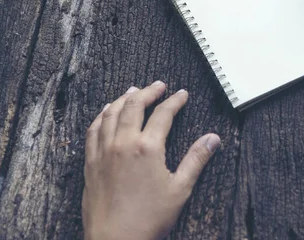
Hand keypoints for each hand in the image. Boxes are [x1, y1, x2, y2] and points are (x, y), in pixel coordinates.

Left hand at [82, 81, 220, 239]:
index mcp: (147, 148)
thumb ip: (196, 159)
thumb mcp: (180, 189)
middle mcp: (123, 143)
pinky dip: (101, 115)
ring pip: (111, 113)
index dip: (175, 101)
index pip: (163, 114)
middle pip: (135, 105)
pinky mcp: (91, 161)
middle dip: (148, 91)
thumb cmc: (148, 219)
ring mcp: (104, 151)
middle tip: (158, 85)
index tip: (182, 94)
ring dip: (124, 98)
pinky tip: (106, 111)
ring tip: (133, 91)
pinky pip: (93, 129)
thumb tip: (212, 139)